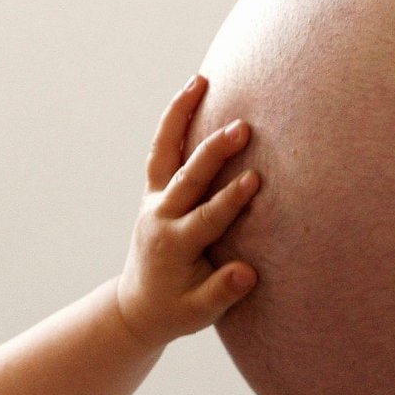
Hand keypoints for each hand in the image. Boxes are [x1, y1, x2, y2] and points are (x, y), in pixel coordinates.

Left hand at [114, 75, 259, 348]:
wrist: (139, 307)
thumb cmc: (176, 310)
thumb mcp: (199, 313)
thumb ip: (222, 292)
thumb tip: (245, 273)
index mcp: (174, 245)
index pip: (207, 217)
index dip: (231, 199)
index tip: (255, 180)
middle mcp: (160, 216)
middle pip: (188, 178)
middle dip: (214, 153)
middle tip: (241, 128)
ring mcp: (154, 200)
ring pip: (166, 152)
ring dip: (182, 116)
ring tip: (201, 81)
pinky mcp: (154, 191)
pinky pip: (162, 149)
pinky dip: (174, 120)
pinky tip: (193, 91)